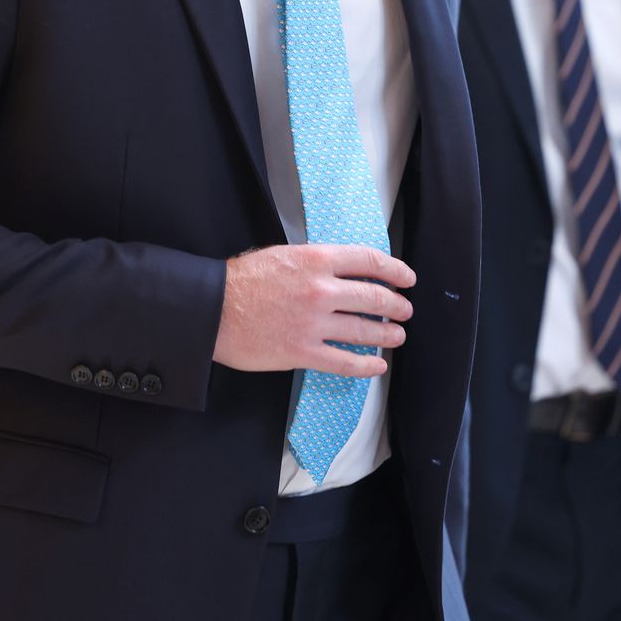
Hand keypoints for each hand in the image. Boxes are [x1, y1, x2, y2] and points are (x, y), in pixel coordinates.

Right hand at [212, 243, 415, 377]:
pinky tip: (376, 365)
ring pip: (365, 331)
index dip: (395, 270)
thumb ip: (318, 263)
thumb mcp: (285, 255)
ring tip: (396, 336)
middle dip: (396, 305)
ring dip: (386, 334)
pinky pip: (345, 362)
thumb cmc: (244, 280)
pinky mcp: (304, 352)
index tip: (407, 278)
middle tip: (404, 310)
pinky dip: (366, 365)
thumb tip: (345, 270)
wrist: (213, 309)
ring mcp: (314, 323)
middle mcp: (322, 290)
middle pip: (374, 297)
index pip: (369, 261)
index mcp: (317, 260)